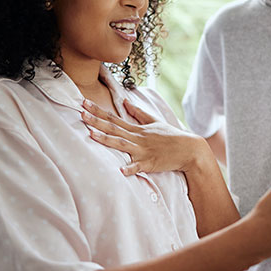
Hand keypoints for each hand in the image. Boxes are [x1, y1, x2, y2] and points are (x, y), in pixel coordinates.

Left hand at [82, 99, 214, 175]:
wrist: (189, 150)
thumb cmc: (171, 136)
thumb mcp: (155, 121)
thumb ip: (138, 113)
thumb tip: (126, 101)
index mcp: (137, 129)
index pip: (114, 118)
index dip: (98, 111)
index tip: (84, 103)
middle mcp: (138, 138)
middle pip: (114, 129)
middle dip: (96, 121)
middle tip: (81, 114)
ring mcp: (143, 150)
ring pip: (121, 144)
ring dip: (106, 140)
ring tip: (91, 135)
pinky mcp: (150, 163)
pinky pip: (138, 166)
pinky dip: (130, 168)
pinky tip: (120, 169)